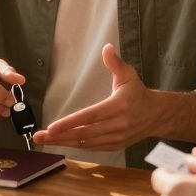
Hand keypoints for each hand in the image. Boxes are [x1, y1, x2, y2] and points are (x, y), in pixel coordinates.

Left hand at [32, 44, 154, 150]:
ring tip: (45, 141)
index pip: (89, 116)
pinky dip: (76, 146)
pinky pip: (92, 148)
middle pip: (83, 134)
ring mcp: (117, 138)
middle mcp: (117, 125)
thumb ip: (115, 63)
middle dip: (59, 136)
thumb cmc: (138, 92)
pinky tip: (62, 143)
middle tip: (39, 137)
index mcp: (118, 106)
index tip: (51, 128)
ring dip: (64, 143)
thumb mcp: (129, 75)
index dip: (69, 123)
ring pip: (86, 143)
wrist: (156, 115)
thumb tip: (107, 47)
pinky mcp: (116, 146)